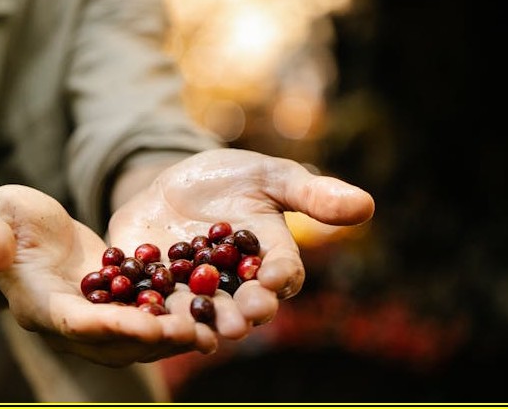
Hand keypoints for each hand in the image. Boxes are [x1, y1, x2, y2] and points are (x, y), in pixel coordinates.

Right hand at [0, 185, 217, 365]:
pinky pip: (145, 315)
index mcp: (38, 303)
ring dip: (173, 336)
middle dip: (156, 341)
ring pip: (136, 338)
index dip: (112, 327)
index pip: (75, 324)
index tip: (149, 327)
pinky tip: (208, 307)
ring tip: (213, 329)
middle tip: (197, 333)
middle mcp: (68, 320)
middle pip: (114, 342)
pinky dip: (175, 315)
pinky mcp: (112, 302)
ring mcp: (92, 315)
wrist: (13, 230)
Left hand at [108, 148, 374, 339]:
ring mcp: (192, 292)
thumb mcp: (269, 175)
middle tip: (240, 321)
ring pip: (198, 315)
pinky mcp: (152, 289)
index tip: (275, 279)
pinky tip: (141, 314)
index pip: (281, 274)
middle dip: (241, 314)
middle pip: (242, 306)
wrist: (172, 182)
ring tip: (196, 331)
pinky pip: (151, 304)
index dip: (279, 278)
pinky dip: (147, 311)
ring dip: (197, 325)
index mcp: (268, 260)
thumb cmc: (232, 179)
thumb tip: (366, 204)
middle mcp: (234, 286)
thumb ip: (310, 194)